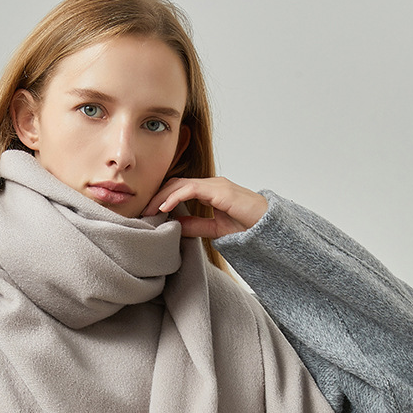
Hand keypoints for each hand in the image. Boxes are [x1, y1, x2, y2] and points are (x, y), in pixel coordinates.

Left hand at [142, 177, 267, 237]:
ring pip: (180, 184)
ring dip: (162, 196)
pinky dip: (175, 196)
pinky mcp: (220, 190)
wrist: (269, 227)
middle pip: (176, 183)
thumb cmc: (248, 226)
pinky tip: (165, 207)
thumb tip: (176, 225)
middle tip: (143, 211)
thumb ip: (196, 225)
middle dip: (157, 196)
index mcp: (209, 191)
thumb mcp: (215, 229)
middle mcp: (211, 184)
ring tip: (150, 210)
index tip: (149, 213)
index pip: (179, 189)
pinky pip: (191, 188)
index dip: (162, 199)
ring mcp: (215, 185)